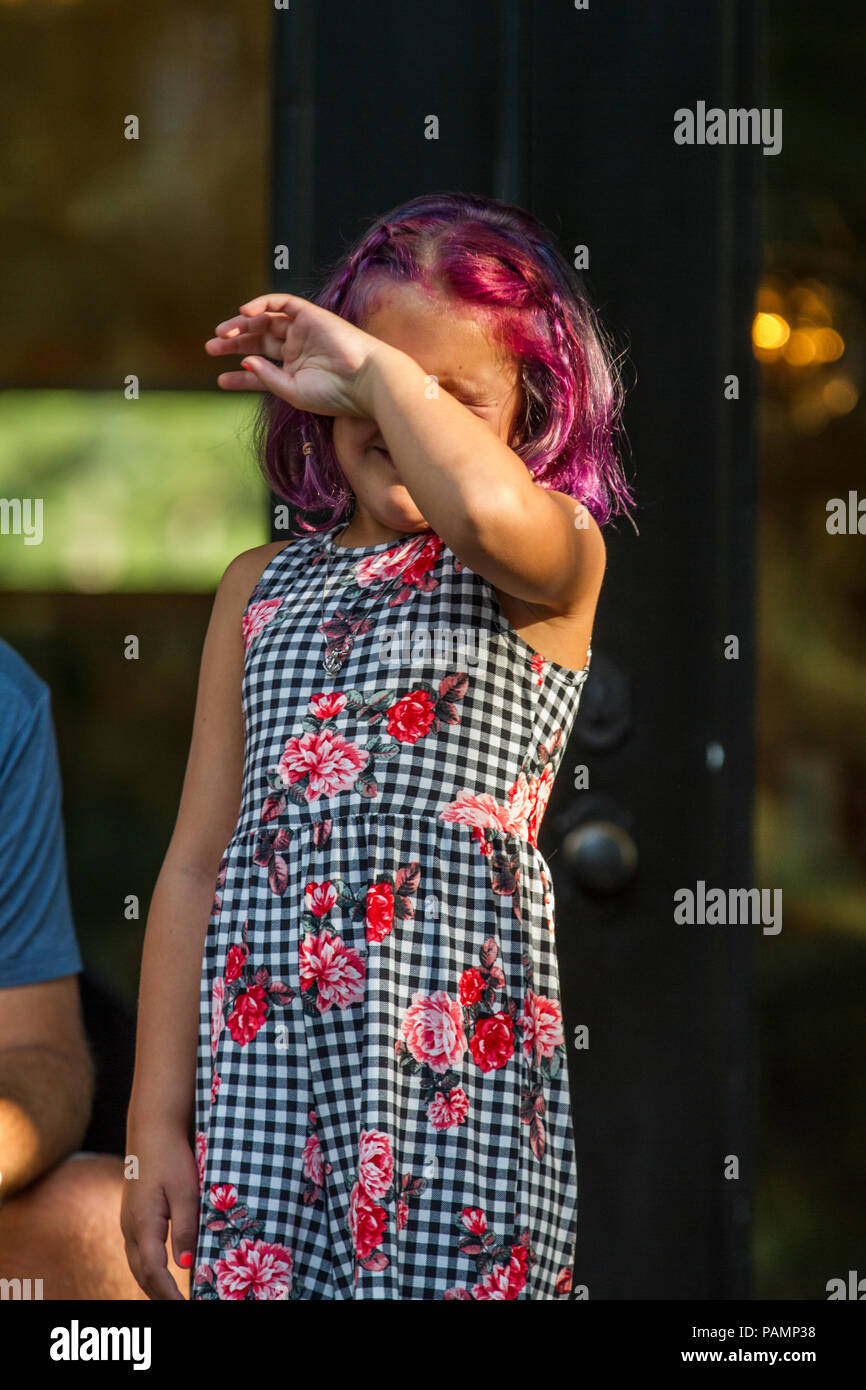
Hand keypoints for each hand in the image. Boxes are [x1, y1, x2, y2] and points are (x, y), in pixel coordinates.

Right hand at [120, 1124, 200, 1299]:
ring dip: (153, 1285)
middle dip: (160, 1296)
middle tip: (182, 1307)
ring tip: (173, 1298)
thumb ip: (186, 1228)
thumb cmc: (171, 1157)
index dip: (170, 1293)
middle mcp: (130, 1228)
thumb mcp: (186, 1191)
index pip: (155, 1271)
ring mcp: (128, 1222)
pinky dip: (149, 1269)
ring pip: (137, 1265)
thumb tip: (186, 1266)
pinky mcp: (132, 1216)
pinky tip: (163, 1273)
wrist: (152, 1130)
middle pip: (142, 1274)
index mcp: (143, 1224)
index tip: (186, 1305)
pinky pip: (138, 1253)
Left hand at [204, 291, 394, 416]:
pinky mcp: (310, 315)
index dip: (239, 376)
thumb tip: (246, 361)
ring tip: (221, 334)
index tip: (220, 381)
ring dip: (241, 325)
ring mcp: (303, 331)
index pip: (261, 370)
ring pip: (265, 321)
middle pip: (258, 341)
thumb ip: (267, 377)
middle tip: (210, 348)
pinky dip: (261, 304)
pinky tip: (244, 313)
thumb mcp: (293, 392)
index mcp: (295, 372)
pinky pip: (281, 303)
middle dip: (233, 344)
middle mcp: (298, 349)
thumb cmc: (334, 393)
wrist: (365, 380)